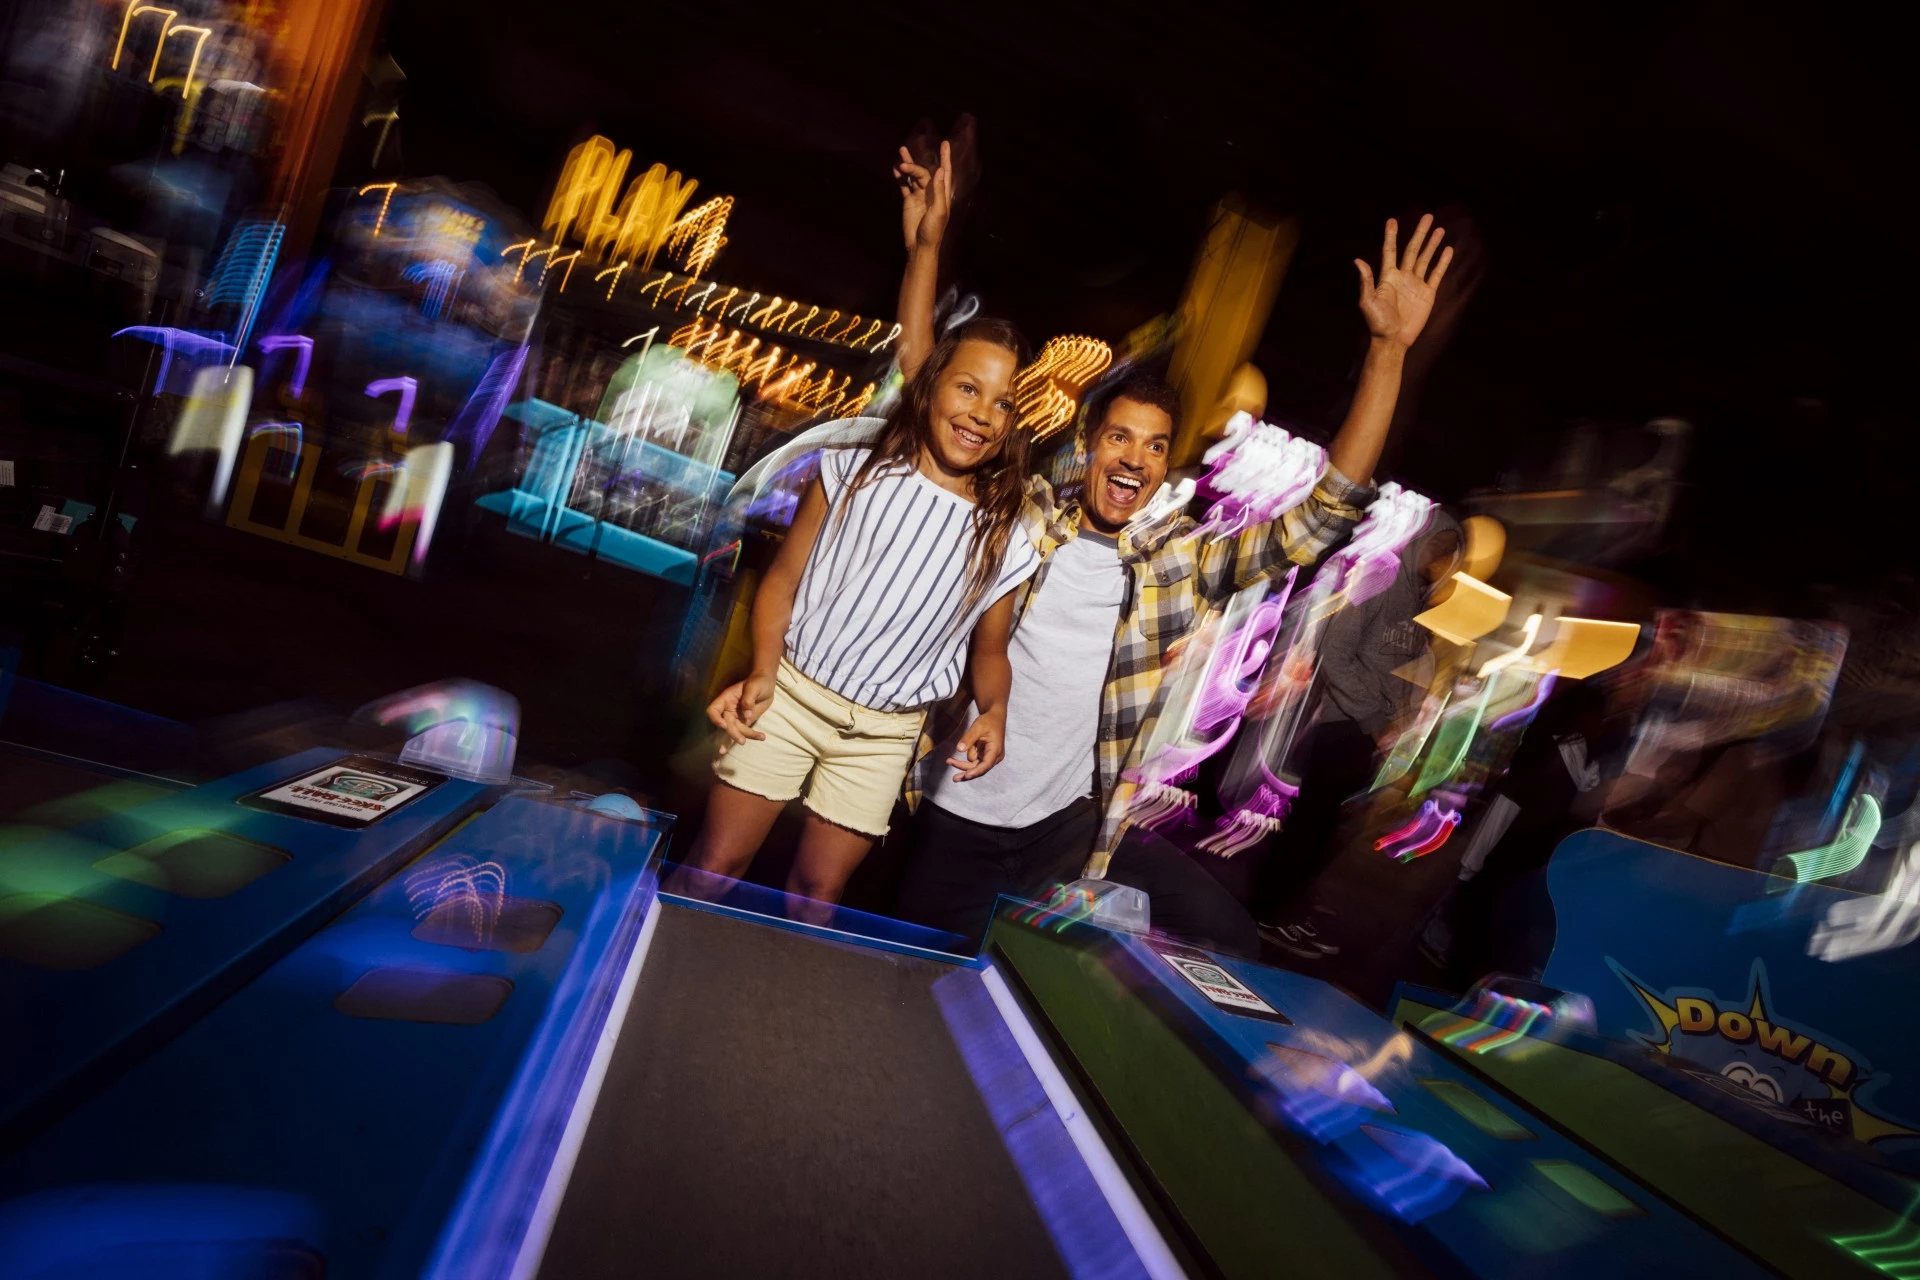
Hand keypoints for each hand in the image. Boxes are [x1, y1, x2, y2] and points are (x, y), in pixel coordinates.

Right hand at [708, 672, 774, 747]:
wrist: (767, 684)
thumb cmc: (758, 681)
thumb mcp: (754, 687)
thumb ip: (748, 700)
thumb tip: (747, 715)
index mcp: (726, 699)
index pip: (713, 710)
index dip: (716, 719)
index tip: (724, 725)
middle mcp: (729, 709)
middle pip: (725, 724)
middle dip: (732, 733)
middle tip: (742, 741)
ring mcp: (736, 717)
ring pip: (735, 730)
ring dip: (744, 736)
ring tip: (760, 737)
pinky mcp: (745, 722)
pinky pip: (745, 731)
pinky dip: (752, 736)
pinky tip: (761, 737)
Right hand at [894, 140, 951, 254]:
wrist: (919, 245)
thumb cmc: (933, 231)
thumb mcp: (939, 211)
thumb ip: (938, 191)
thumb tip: (939, 170)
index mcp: (942, 194)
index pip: (945, 172)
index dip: (945, 158)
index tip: (945, 143)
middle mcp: (931, 192)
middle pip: (924, 173)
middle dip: (914, 167)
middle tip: (904, 165)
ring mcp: (919, 195)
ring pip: (913, 176)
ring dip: (907, 166)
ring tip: (901, 153)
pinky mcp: (909, 200)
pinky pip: (904, 185)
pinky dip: (900, 176)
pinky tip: (895, 168)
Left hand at [946, 707, 1005, 780]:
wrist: (994, 717)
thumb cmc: (988, 721)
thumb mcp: (977, 727)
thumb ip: (968, 738)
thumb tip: (959, 749)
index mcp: (996, 750)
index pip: (986, 764)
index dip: (976, 771)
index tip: (966, 775)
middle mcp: (995, 757)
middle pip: (979, 768)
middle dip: (966, 772)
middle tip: (954, 778)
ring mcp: (990, 757)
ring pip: (975, 766)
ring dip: (962, 764)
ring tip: (949, 761)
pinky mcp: (985, 756)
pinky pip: (974, 761)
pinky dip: (965, 760)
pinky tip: (959, 755)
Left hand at [1355, 214, 1452, 348]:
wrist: (1393, 339)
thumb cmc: (1377, 322)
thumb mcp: (1368, 301)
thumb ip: (1366, 280)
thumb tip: (1357, 260)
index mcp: (1387, 276)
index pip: (1390, 251)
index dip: (1391, 236)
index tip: (1392, 220)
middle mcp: (1402, 277)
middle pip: (1412, 250)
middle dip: (1420, 233)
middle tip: (1427, 216)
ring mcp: (1415, 284)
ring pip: (1425, 258)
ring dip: (1432, 244)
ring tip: (1440, 229)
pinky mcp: (1427, 293)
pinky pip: (1436, 274)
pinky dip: (1442, 262)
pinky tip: (1448, 250)